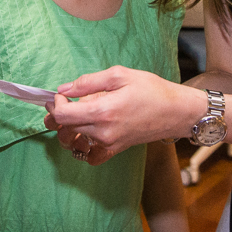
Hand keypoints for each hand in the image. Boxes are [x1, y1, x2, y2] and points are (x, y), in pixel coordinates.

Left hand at [45, 66, 200, 156]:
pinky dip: (82, 148)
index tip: (61, 94)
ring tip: (72, 116)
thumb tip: (65, 89)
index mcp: (102, 111)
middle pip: (64, 129)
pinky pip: (90, 156)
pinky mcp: (115, 150)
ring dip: (66, 130)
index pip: (63, 115)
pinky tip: (84, 134)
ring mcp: (108, 144)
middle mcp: (103, 132)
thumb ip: (89, 82)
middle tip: (62, 101)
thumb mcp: (119, 75)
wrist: (176, 111)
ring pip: (73, 142)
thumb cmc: (151, 90)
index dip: (55, 103)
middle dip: (58, 114)